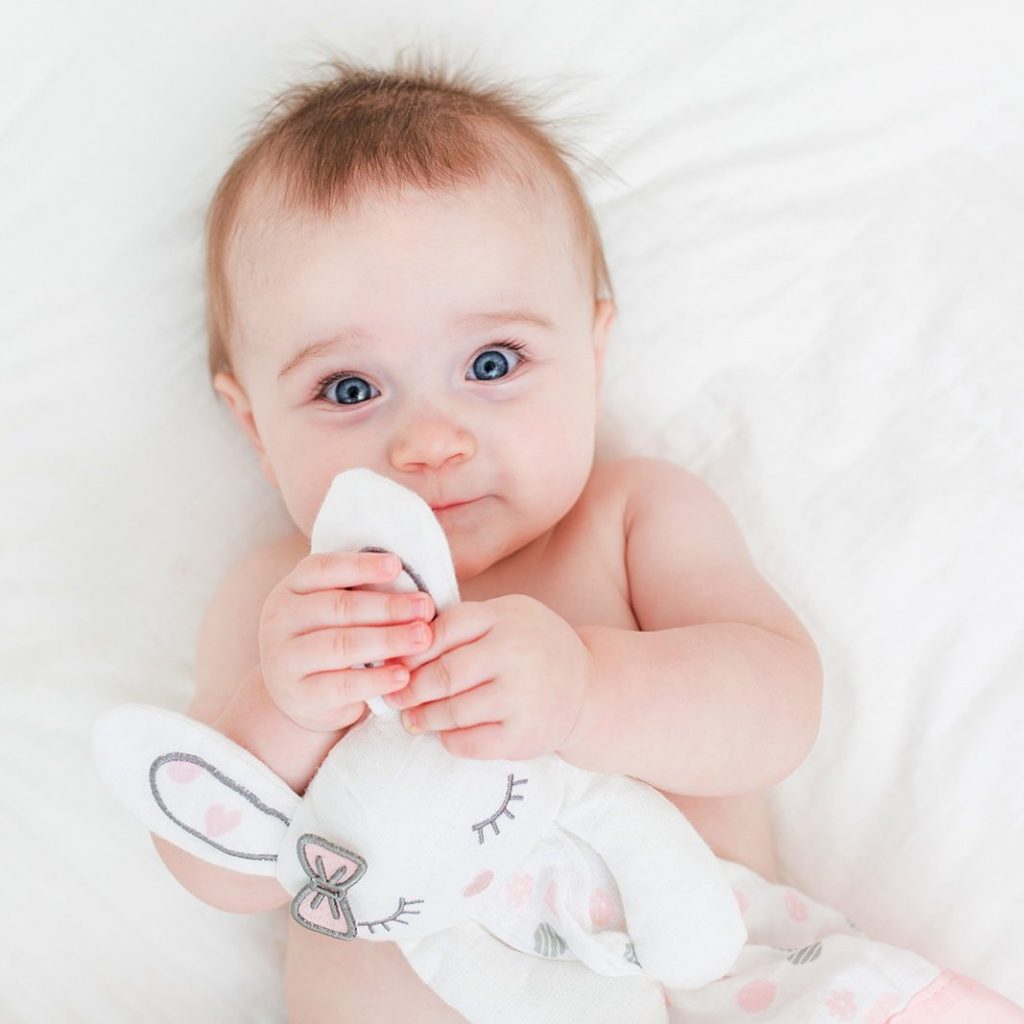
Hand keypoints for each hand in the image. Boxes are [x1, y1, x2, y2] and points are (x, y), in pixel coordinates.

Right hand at [258, 550, 435, 731]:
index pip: (323, 568)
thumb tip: (413, 587)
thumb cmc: (329, 640)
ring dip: (388, 640)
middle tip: (425, 608)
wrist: (298, 694)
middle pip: (339, 607)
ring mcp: (286, 659)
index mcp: (292, 588)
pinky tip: (403, 675)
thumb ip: (362, 594)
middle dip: (387, 607)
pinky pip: (343, 685)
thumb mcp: (335, 612)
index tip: (397, 565)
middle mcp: (282, 620)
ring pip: (341, 645)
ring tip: (422, 638)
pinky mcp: (300, 695)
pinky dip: (376, 679)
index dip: (361, 566)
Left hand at [384, 594, 593, 759]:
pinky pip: (469, 743)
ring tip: (413, 718)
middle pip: (445, 674)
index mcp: (508, 617)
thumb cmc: (533, 648)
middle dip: (412, 688)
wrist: (588, 688)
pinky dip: (449, 740)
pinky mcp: (523, 736)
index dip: (413, 650)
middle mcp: (517, 654)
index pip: (444, 630)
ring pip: (453, 711)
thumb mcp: (507, 618)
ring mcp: (522, 697)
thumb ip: (463, 624)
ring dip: (425, 717)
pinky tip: (444, 734)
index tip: (397, 664)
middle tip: (396, 697)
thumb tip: (402, 646)